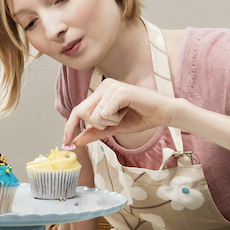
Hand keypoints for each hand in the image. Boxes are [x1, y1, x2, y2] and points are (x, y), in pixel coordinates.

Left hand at [63, 78, 179, 146]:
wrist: (163, 113)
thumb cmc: (140, 117)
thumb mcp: (113, 128)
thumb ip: (94, 132)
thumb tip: (75, 142)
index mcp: (100, 92)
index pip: (78, 110)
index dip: (70, 126)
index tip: (66, 143)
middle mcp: (103, 86)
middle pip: (83, 113)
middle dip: (97, 125)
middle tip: (115, 121)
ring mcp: (111, 87)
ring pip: (94, 115)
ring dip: (109, 122)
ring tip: (124, 114)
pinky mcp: (119, 91)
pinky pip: (105, 113)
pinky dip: (116, 119)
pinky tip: (128, 111)